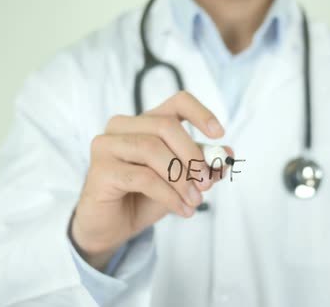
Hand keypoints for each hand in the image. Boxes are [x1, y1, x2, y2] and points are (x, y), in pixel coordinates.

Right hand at [70, 91, 230, 269]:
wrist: (112, 227)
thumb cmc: (145, 197)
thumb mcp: (181, 181)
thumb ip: (203, 166)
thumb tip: (228, 153)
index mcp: (145, 122)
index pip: (177, 102)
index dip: (201, 113)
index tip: (220, 134)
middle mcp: (122, 126)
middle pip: (165, 126)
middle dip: (192, 155)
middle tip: (207, 183)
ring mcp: (107, 145)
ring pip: (152, 150)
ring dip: (181, 179)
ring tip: (195, 201)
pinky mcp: (100, 170)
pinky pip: (143, 177)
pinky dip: (169, 195)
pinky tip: (182, 209)